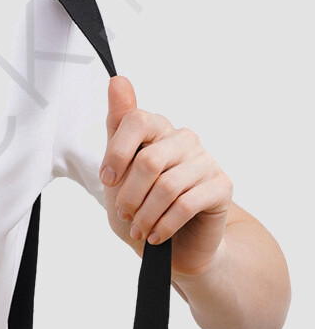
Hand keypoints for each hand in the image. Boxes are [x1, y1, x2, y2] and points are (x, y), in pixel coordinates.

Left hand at [99, 77, 233, 277]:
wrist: (175, 248)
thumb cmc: (144, 207)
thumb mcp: (119, 171)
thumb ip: (117, 127)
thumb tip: (118, 80)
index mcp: (158, 130)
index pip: (136, 120)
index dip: (117, 152)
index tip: (107, 179)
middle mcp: (183, 139)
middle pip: (148, 159)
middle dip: (129, 194)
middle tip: (125, 214)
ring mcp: (205, 160)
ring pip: (166, 186)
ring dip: (145, 214)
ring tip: (140, 228)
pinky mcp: (221, 186)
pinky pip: (186, 204)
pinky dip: (164, 225)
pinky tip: (156, 235)